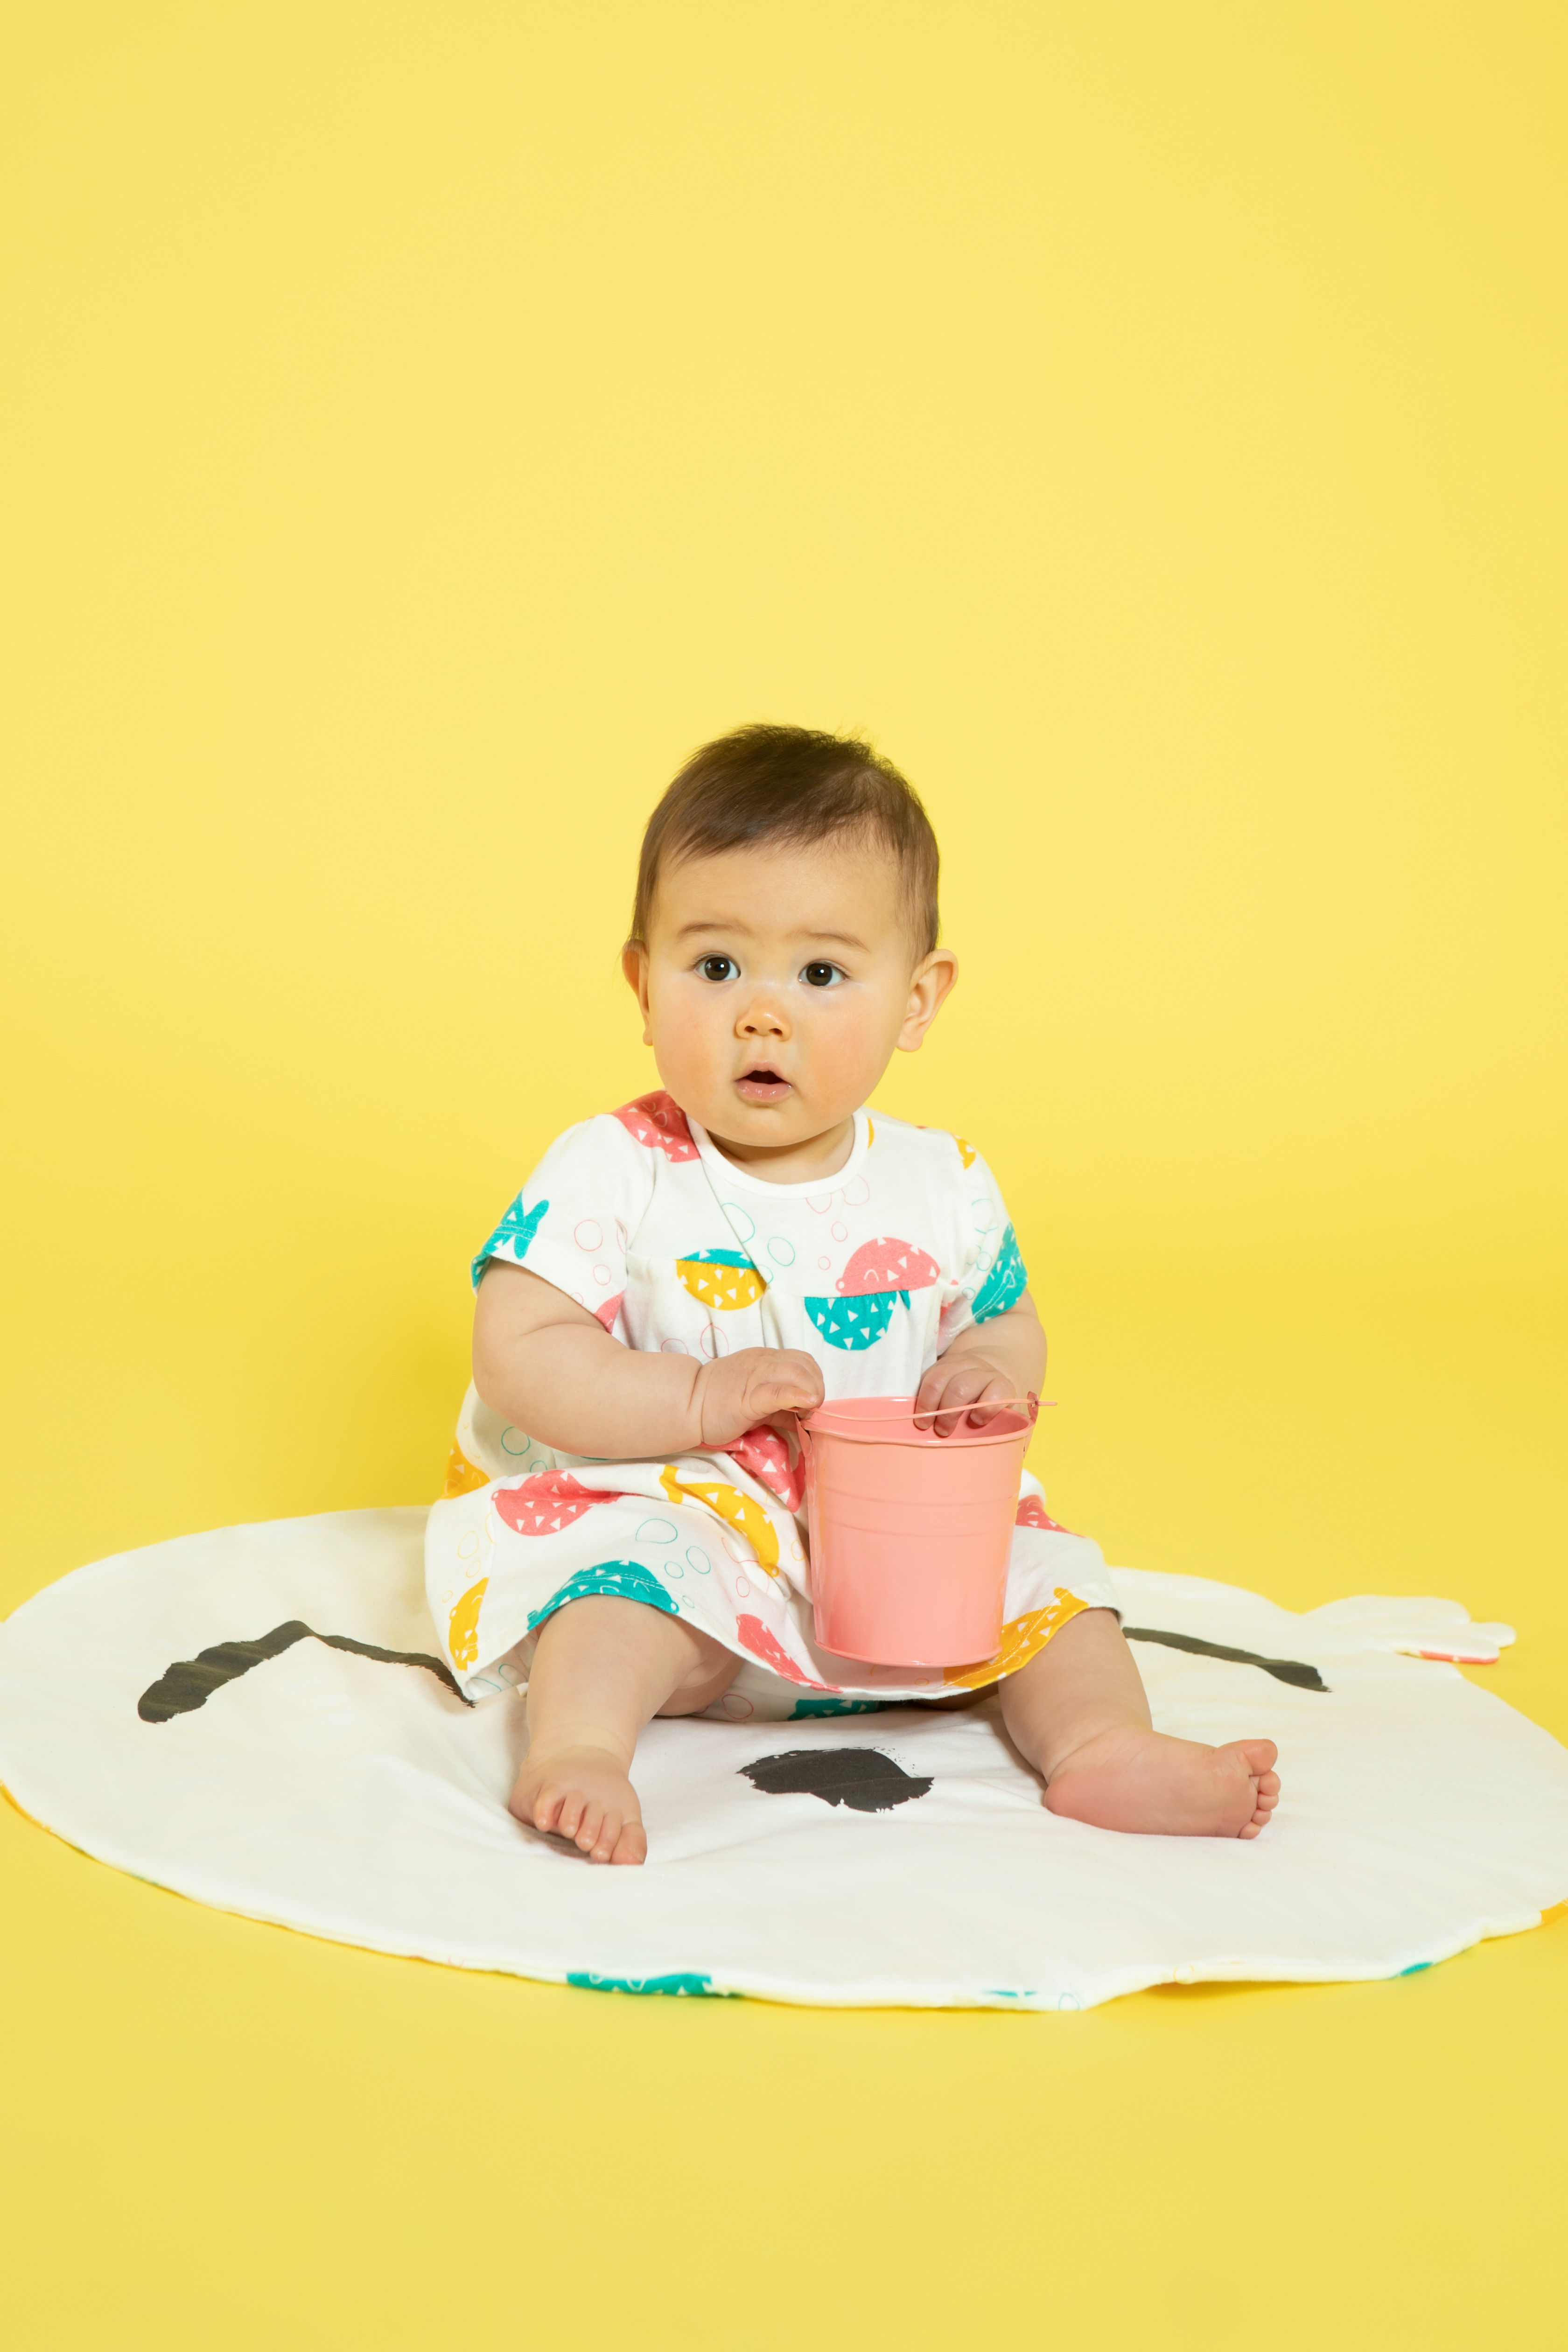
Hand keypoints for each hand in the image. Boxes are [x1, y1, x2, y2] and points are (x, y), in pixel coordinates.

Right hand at [694, 1348, 824, 1448]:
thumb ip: (780, 1406)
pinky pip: (778, 1391)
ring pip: (796, 1372)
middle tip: (812, 1409)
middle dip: (817, 1386)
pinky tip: (806, 1407)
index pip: (802, 1360)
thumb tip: (803, 1417)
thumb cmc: (717, 1403)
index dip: (814, 1379)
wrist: (686, 1404)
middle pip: (804, 1364)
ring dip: (812, 1391)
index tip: (811, 1402)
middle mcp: (762, 1362)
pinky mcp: (747, 1396)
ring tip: (808, 1412)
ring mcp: (755, 1376)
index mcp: (764, 1359)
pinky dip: (798, 1396)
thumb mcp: (755, 1400)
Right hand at [914, 1355, 1031, 1438]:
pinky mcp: (942, 1364)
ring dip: (929, 1405)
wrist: (986, 1377)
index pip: (998, 1390)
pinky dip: (922, 1397)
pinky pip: (928, 1376)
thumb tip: (995, 1457)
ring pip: (940, 1379)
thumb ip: (1003, 1434)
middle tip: (943, 1432)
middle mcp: (981, 1372)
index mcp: (1001, 1385)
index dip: (988, 1407)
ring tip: (924, 1424)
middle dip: (949, 1412)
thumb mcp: (1004, 1419)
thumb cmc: (993, 1409)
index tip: (977, 1423)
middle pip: (962, 1387)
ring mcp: (960, 1365)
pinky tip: (920, 1412)